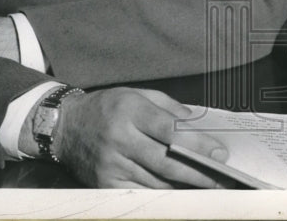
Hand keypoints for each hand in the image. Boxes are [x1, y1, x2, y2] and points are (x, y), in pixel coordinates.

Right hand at [46, 88, 228, 188]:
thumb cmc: (107, 107)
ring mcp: (111, 164)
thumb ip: (168, 106)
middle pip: (166, 161)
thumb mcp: (136, 94)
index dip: (197, 144)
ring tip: (208, 186)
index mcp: (130, 111)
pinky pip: (140, 192)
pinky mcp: (104, 183)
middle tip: (221, 177)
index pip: (170, 130)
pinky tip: (180, 191)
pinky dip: (163, 193)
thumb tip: (196, 123)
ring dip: (185, 186)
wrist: (64, 126)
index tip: (219, 152)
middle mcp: (119, 138)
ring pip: (155, 181)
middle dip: (198, 171)